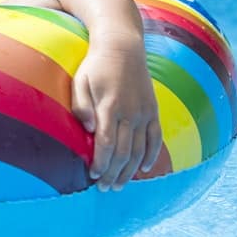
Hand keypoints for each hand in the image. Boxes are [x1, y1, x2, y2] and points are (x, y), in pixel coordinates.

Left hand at [71, 36, 161, 190]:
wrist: (123, 47)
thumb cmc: (95, 66)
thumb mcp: (80, 81)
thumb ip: (81, 106)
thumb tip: (87, 129)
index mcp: (110, 106)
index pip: (107, 143)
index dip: (101, 162)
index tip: (92, 175)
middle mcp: (130, 112)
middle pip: (123, 151)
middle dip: (113, 173)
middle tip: (104, 188)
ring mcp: (144, 112)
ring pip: (139, 149)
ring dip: (129, 171)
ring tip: (119, 186)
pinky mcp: (153, 111)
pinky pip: (155, 138)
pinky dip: (151, 156)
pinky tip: (143, 169)